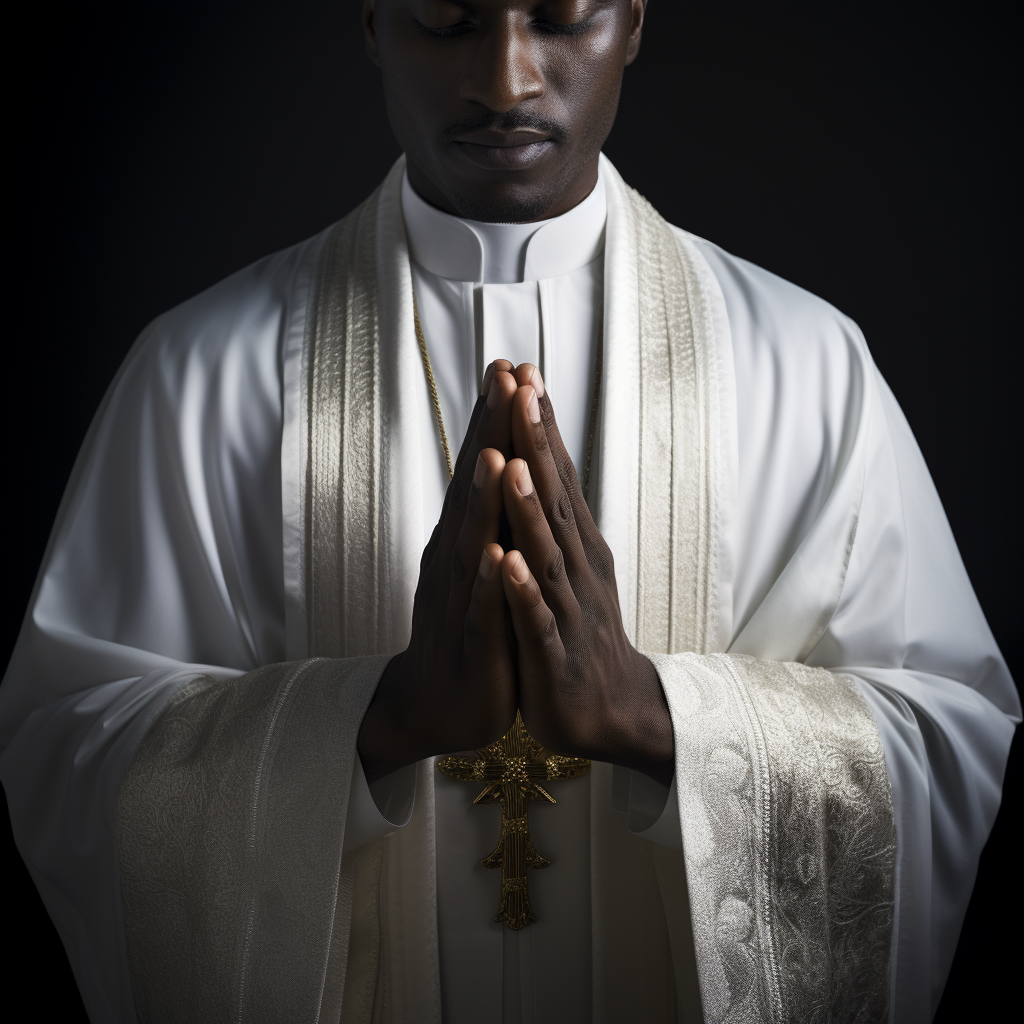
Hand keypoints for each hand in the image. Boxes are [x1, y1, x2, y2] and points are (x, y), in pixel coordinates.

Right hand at [357, 361, 517, 783]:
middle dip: (489, 434)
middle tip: (502, 378)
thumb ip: (486, 515)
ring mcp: (462, 601)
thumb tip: (500, 457)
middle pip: (473, 489)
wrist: (439, 702)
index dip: (495, 420)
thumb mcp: (479, 561)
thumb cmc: (467, 626)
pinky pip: (481, 613)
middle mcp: (457, 558)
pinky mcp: (474, 647)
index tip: (511, 367)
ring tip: (495, 455)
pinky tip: (495, 557)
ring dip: (483, 500)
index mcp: (466, 537)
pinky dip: (489, 584)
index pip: (482, 469)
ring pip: (473, 545)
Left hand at [500, 365, 674, 785]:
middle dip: (536, 443)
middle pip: (554, 498)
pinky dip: (523, 593)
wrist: (610, 708)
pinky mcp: (555, 655)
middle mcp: (575, 566)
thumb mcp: (571, 564)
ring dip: (530, 509)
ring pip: (547, 553)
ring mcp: (568, 610)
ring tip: (514, 465)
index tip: (521, 371)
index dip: (539, 425)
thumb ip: (557, 515)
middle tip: (522, 387)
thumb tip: (543, 458)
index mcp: (574, 544)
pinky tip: (509, 565)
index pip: (556, 475)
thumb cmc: (580, 628)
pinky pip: (537, 621)